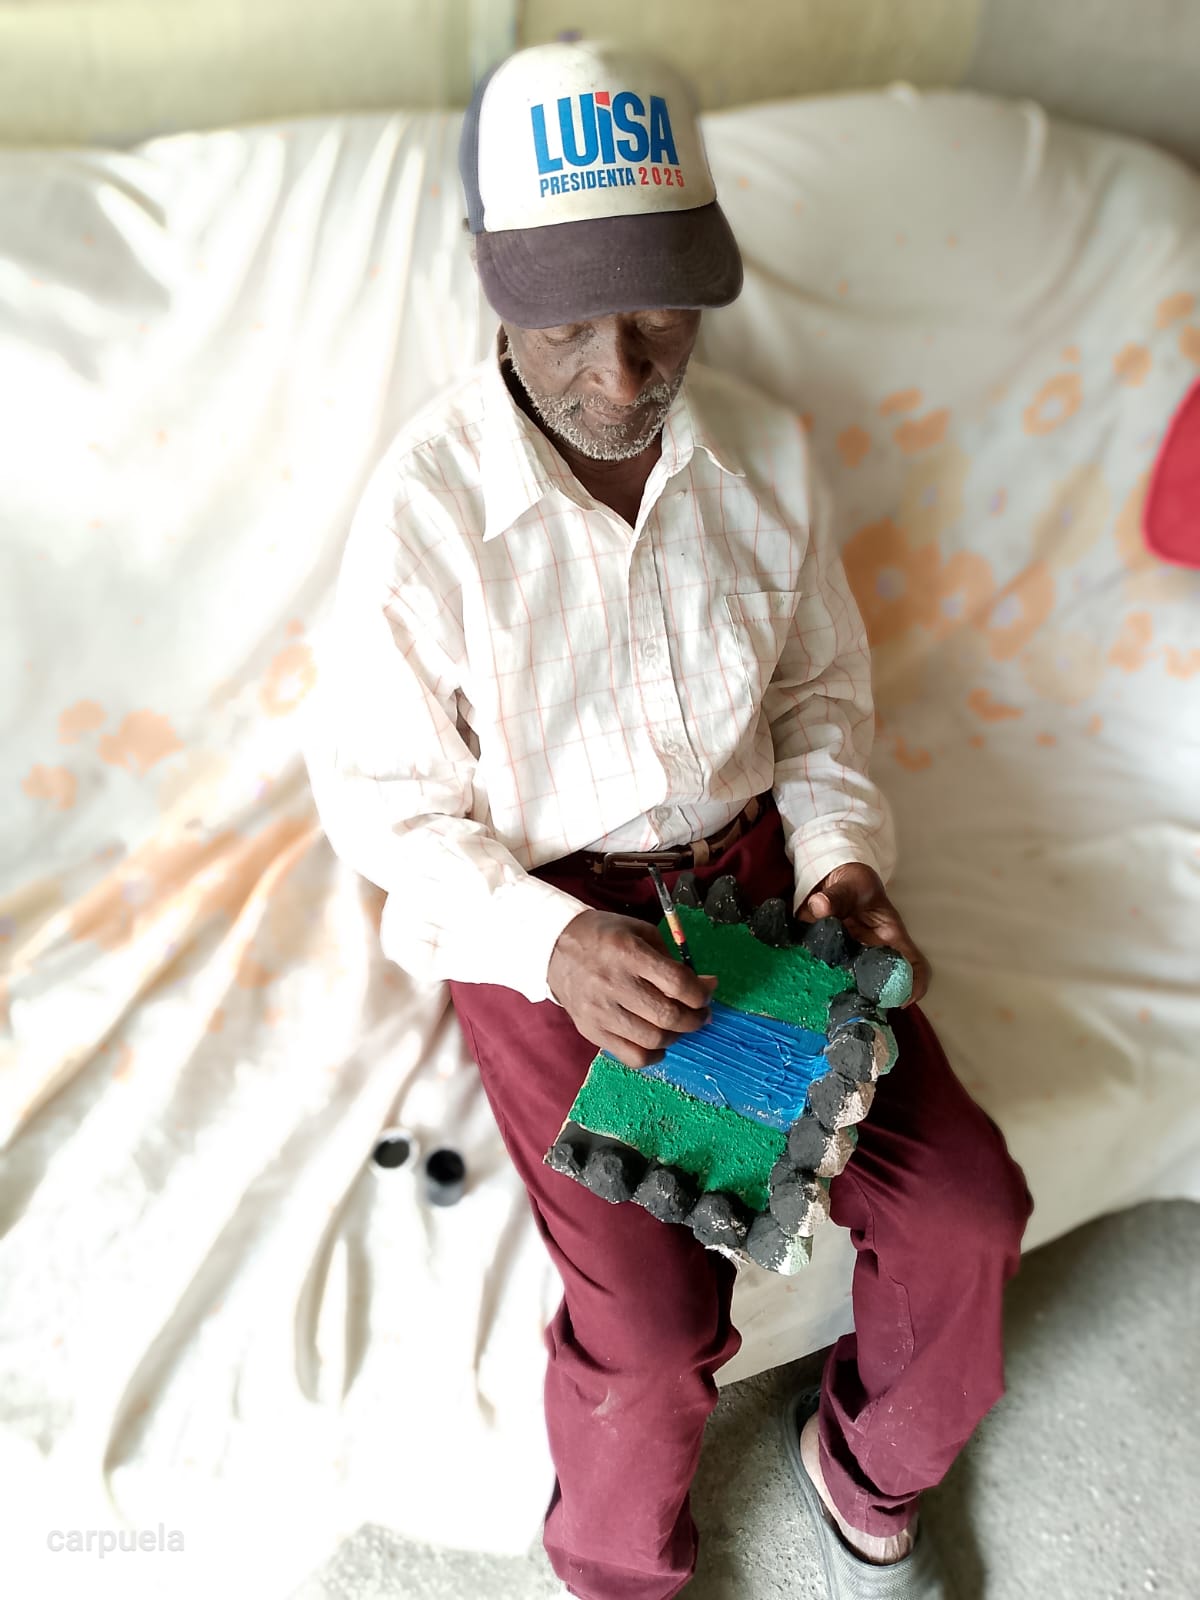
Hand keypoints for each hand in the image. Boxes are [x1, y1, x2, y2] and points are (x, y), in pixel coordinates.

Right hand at [548, 909, 718, 1069]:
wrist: (554, 948)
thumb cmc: (603, 937)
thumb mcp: (638, 931)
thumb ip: (670, 958)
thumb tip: (702, 986)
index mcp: (627, 952)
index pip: (676, 982)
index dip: (701, 992)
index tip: (708, 990)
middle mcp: (612, 983)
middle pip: (668, 1016)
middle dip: (695, 1018)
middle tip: (701, 1012)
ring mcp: (600, 1011)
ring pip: (653, 1039)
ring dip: (677, 1035)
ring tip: (678, 1024)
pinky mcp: (591, 1031)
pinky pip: (631, 1057)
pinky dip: (654, 1055)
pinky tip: (659, 1043)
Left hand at [799, 863, 930, 1005]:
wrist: (831, 880)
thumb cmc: (854, 883)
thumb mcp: (851, 884)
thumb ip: (836, 896)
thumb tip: (820, 905)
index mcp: (889, 939)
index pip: (913, 965)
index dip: (914, 985)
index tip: (901, 1001)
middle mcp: (872, 954)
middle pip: (881, 987)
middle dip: (871, 1001)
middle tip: (856, 1008)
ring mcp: (850, 960)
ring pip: (853, 988)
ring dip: (842, 997)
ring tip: (828, 1005)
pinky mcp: (828, 960)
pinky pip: (824, 978)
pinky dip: (815, 986)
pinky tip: (804, 992)